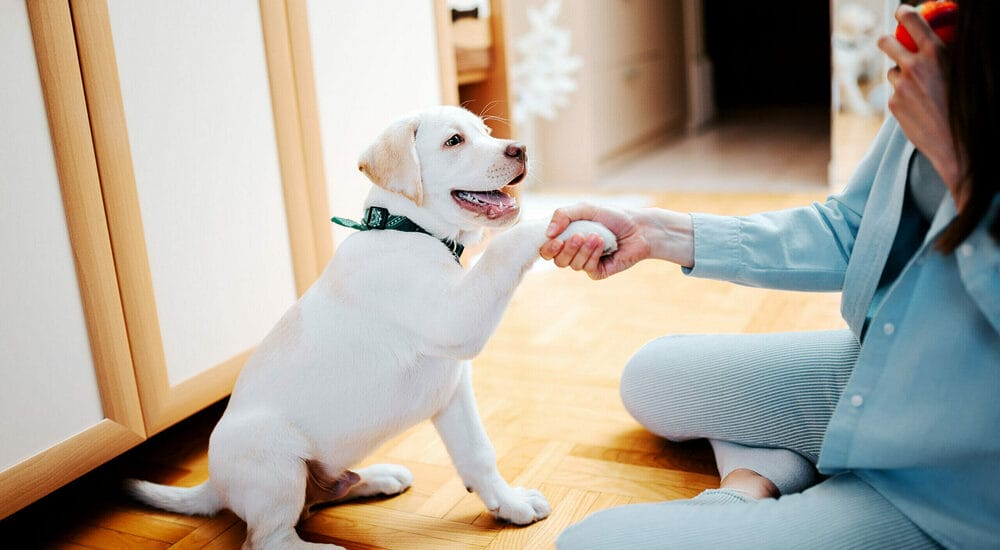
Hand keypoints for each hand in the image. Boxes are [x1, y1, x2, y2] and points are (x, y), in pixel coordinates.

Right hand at [539, 203, 693, 279]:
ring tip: (598, 236)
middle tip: (579, 236)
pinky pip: (587, 269)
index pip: (547, 250)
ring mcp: (586, 262)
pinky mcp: (599, 271)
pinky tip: (603, 244)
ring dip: (583, 249)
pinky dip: (593, 255)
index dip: (548, 248)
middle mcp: (574, 252)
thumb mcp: (585, 209)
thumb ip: (563, 214)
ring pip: (572, 265)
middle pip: (557, 260)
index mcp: (567, 237)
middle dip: (567, 249)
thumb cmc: (613, 217)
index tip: (556, 239)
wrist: (639, 228)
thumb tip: (548, 232)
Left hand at [878, 4, 963, 196]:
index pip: (912, 20)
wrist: (959, 143)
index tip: (902, 12)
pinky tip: (919, 106)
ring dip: (901, 74)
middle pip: (886, 41)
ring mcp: (901, 86)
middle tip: (892, 42)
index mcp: (936, 53)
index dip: (904, 13)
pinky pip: (895, 92)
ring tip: (920, 88)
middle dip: (887, 40)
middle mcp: (914, 66)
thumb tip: (943, 43)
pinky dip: (903, 94)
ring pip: (892, 71)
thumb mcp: (965, 72)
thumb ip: (948, 55)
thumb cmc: (970, 107)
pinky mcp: (894, 104)